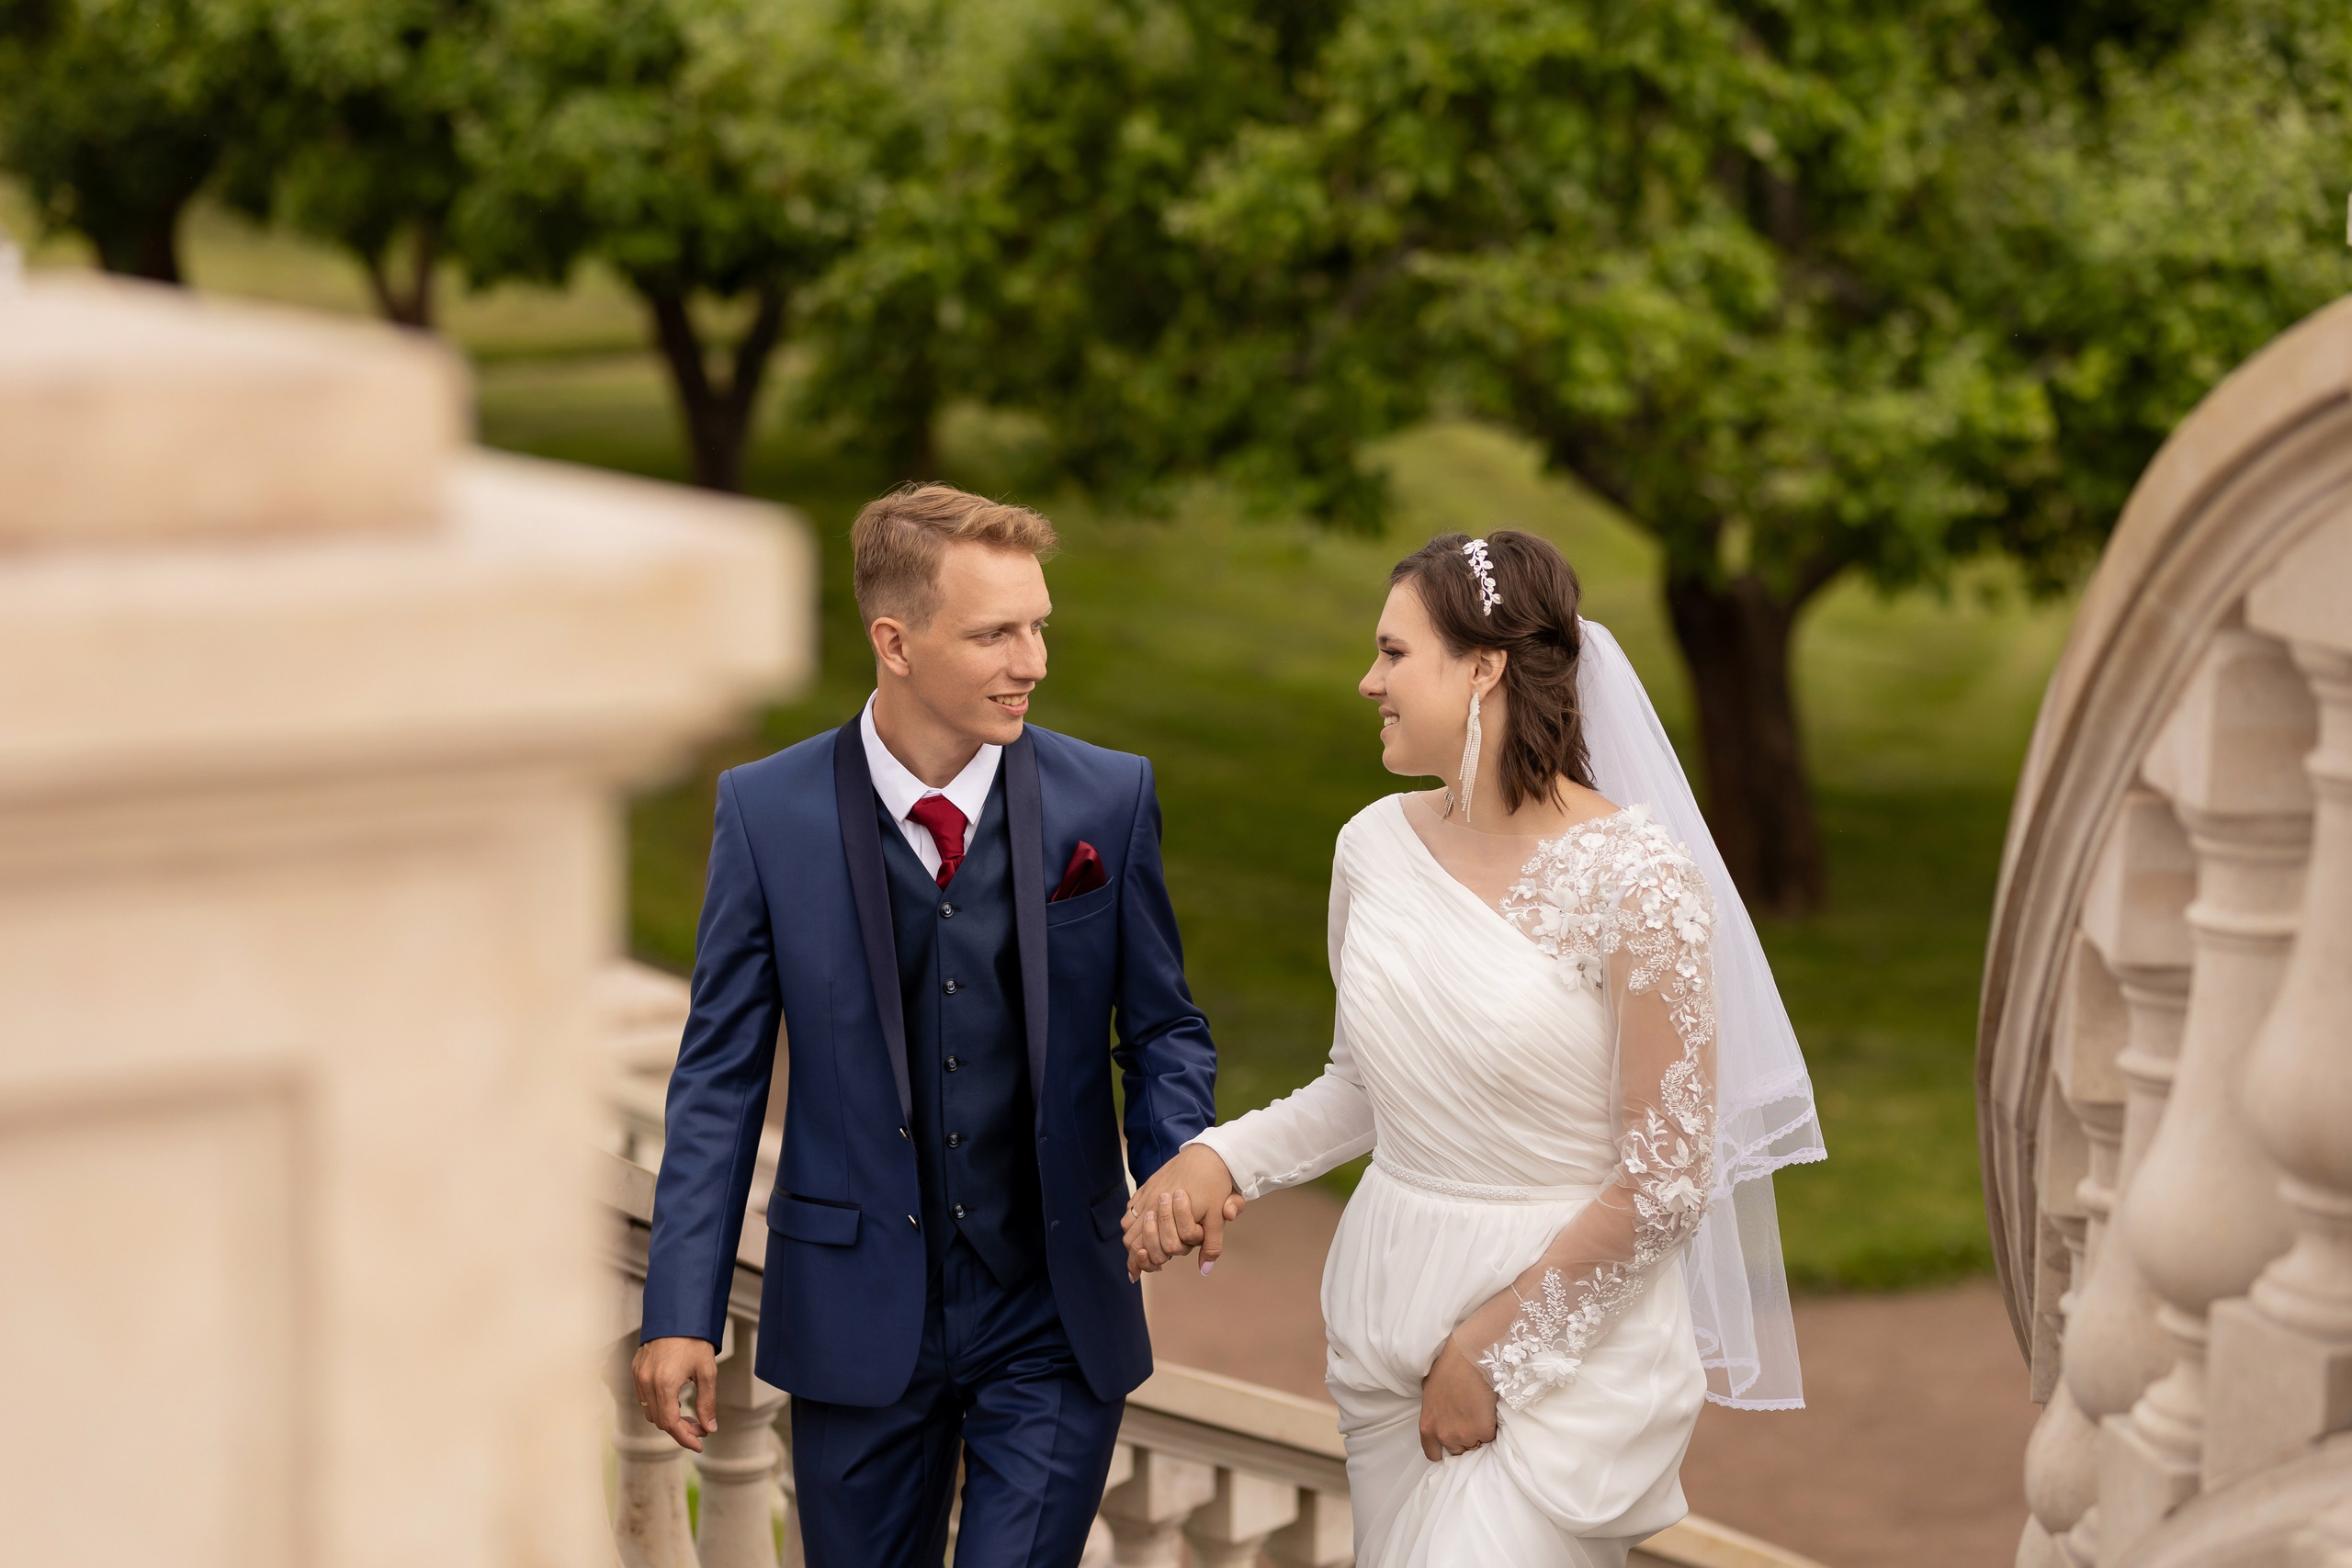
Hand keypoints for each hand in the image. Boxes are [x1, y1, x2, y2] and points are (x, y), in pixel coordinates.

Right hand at [631, 1336, 718, 1452]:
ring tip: (689, 1415)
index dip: (685, 1438)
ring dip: (668, 1418)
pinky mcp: (635, 1370)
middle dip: (681, 1429)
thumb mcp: (707, 1371)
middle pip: (659, 1421)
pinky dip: (658, 1405)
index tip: (700, 1445)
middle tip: (701, 1428)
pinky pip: (644, 1398)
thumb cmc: (695, 1341)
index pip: (670, 1424)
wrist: (677, 1314)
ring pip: (649, 1412)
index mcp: (664, 1383)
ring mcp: (638, 1376)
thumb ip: (707, 1402)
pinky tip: (675, 1401)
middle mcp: (646, 1382)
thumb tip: (710, 1428)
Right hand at [1120, 1144, 1243, 1280]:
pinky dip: (1130, 1223)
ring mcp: (1146, 1195)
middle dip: (1138, 1256)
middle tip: (1145, 1264)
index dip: (1149, 1263)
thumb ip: (1211, 1245)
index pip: (1149, 1247)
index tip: (1150, 1270)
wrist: (1209, 1153)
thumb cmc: (1214, 1185)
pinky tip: (1138, 1230)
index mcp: (1168, 1215)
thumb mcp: (1217, 1218)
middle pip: (1133, 1240)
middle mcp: (1152, 1205)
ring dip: (1132, 1240)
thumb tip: (1205, 1270)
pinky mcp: (1146, 1186)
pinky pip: (1129, 1209)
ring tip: (1140, 1251)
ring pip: (1127, 1226)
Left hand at [1418, 1337, 1498, 1460]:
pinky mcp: (1483, 1431)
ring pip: (1475, 1445)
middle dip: (1463, 1440)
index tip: (1451, 1440)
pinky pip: (1490, 1437)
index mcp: (1427, 1426)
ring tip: (1479, 1412)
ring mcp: (1464, 1435)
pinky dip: (1492, 1427)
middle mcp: (1443, 1435)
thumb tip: (1439, 1416)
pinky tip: (1489, 1409)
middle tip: (1469, 1420)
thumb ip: (1433, 1412)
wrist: (1470, 1358)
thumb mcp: (1430, 1392)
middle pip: (1456, 1451)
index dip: (1443, 1448)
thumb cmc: (1449, 1367)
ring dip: (1478, 1434)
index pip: (1433, 1454)